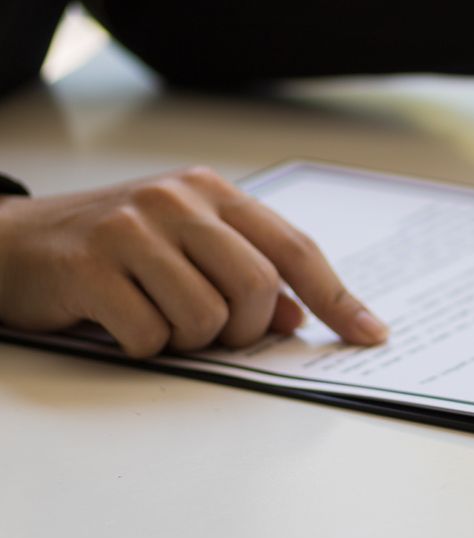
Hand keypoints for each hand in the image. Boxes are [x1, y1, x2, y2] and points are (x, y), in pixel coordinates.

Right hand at [0, 167, 385, 357]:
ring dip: (188, 340)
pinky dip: (144, 347)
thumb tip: (301, 318)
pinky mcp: (90, 265)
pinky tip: (118, 322)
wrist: (8, 244)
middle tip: (213, 334)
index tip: (373, 335)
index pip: (296, 249)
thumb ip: (245, 274)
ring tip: (155, 318)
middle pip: (255, 288)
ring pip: (206, 318)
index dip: (339, 298)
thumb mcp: (183, 248)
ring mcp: (130, 227)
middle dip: (244, 330)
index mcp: (210, 191)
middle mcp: (175, 199)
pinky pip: (151, 336)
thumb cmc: (109, 250)